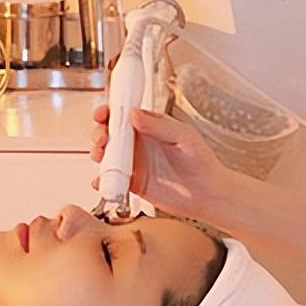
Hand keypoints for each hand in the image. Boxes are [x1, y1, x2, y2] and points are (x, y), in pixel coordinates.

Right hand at [90, 105, 225, 219]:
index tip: (102, 114)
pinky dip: (103, 181)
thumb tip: (134, 114)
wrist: (208, 193)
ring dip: (98, 154)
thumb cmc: (201, 161)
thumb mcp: (182, 135)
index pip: (122, 115)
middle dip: (99, 134)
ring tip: (101, 157)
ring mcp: (134, 164)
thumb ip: (158, 124)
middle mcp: (138, 144)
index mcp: (148, 127)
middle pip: (108, 134)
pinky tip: (103, 181)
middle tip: (102, 139)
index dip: (108, 112)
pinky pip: (112, 181)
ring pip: (106, 156)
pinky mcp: (133, 184)